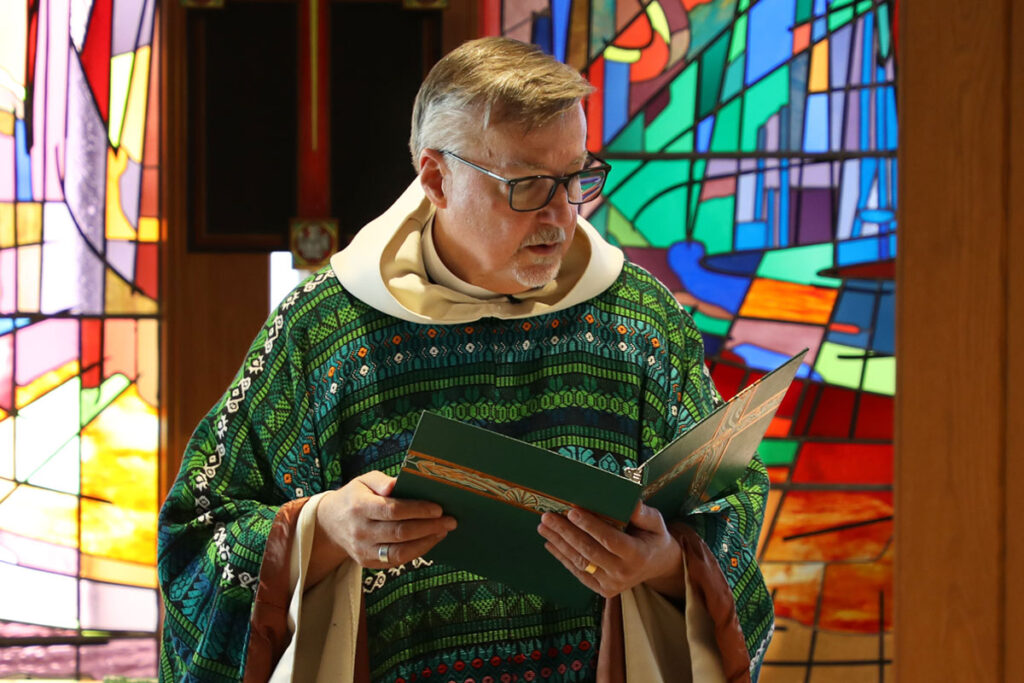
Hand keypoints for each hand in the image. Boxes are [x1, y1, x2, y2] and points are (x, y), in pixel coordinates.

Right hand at [307, 471, 455, 586]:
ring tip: (443, 531)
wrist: (330, 524)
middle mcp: (360, 531)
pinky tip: (430, 540)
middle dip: (429, 527)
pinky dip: (416, 551)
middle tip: (450, 520)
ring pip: (400, 552)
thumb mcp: (363, 481)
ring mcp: (363, 550)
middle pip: (400, 532)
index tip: (438, 508)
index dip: (418, 510)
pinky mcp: (367, 562)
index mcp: (359, 507)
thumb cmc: (354, 497)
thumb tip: (398, 483)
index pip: (393, 510)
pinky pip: (396, 560)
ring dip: (426, 542)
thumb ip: (381, 481)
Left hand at [537, 502, 684, 598]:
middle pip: (589, 551)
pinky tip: (550, 543)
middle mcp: (623, 573)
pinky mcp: (602, 590)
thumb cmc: (653, 537)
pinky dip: (563, 558)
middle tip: (548, 516)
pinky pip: (579, 573)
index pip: (610, 540)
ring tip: (543, 527)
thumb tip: (630, 501)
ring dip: (559, 544)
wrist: (657, 566)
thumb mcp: (655, 522)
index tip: (572, 511)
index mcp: (638, 555)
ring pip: (581, 563)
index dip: (590, 526)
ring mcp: (612, 584)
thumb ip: (642, 513)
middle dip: (566, 532)